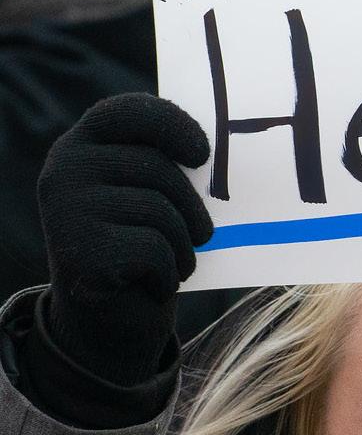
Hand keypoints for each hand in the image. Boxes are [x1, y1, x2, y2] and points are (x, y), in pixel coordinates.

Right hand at [35, 94, 212, 388]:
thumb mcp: (149, 198)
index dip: (170, 124)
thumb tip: (223, 154)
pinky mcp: (78, 252)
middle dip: (192, 208)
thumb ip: (165, 168)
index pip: (126, 112)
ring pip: (160, 213)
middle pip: (157, 169)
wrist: (108, 321)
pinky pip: (155, 251)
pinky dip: (168, 275)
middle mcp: (65, 170)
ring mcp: (66, 211)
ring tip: (171, 263)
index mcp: (83, 146)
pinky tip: (152, 285)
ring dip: (183, 248)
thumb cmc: (141, 247)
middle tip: (200, 234)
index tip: (202, 154)